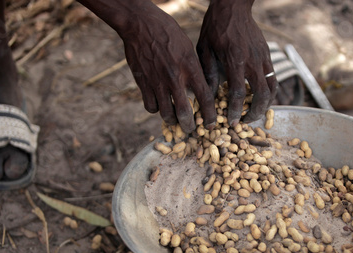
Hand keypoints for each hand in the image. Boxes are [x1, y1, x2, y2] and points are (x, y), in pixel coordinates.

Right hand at [78, 0, 215, 132]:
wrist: (141, 24)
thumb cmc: (168, 33)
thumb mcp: (188, 49)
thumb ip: (194, 70)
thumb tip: (200, 89)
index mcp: (190, 68)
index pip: (205, 98)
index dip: (210, 115)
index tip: (212, 124)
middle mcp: (175, 78)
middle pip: (184, 114)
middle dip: (189, 126)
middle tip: (191, 129)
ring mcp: (157, 82)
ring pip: (165, 114)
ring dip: (172, 121)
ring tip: (174, 120)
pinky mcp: (143, 83)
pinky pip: (150, 106)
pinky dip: (155, 110)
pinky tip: (158, 105)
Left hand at [196, 0, 276, 126]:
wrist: (233, 7)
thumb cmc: (215, 28)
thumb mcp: (205, 50)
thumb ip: (209, 74)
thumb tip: (210, 97)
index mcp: (234, 60)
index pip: (238, 92)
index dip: (235, 110)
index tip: (232, 122)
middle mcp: (252, 60)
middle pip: (261, 94)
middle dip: (254, 112)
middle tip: (245, 121)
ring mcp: (263, 58)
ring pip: (272, 88)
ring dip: (265, 104)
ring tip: (255, 112)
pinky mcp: (268, 55)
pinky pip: (273, 78)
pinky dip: (269, 92)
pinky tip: (260, 97)